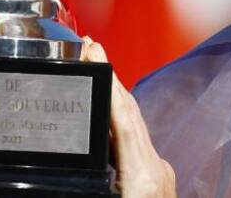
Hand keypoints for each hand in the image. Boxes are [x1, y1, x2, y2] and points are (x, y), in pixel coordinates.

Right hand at [82, 38, 176, 197]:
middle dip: (111, 78)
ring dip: (116, 94)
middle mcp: (155, 168)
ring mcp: (161, 170)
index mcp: (140, 177)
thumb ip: (90, 184)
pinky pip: (140, 139)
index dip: (109, 86)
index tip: (95, 56)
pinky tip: (109, 112)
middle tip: (92, 47)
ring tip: (98, 68)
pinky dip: (123, 120)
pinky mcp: (161, 174)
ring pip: (135, 124)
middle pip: (130, 114)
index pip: (123, 121)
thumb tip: (70, 168)